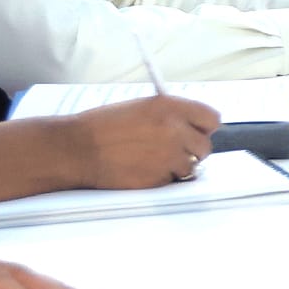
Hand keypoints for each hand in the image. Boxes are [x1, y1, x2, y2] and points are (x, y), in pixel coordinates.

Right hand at [63, 95, 222, 187]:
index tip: (196, 131)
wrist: (76, 149)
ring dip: (177, 166)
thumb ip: (170, 115)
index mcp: (169, 107)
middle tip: (173, 150)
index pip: (211, 119)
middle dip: (192, 150)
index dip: (203, 127)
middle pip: (205, 146)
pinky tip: (142, 169)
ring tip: (152, 160)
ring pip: (192, 166)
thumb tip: (189, 126)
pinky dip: (163, 178)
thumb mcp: (141, 107)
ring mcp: (168, 156)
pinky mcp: (159, 178)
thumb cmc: (101, 126)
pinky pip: (173, 180)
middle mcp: (174, 131)